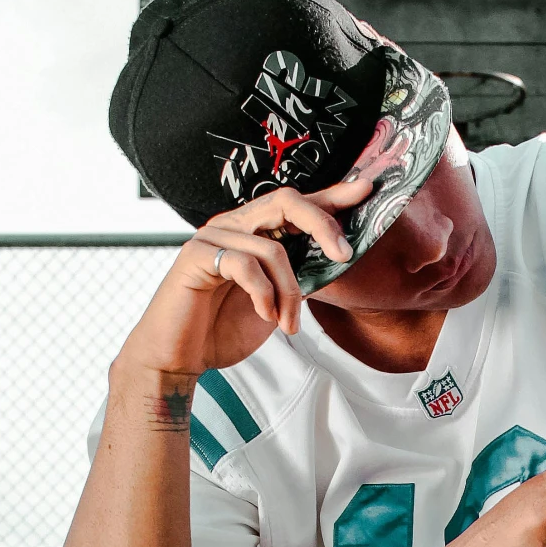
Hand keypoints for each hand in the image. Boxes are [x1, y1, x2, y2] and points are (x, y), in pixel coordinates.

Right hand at [123, 176, 374, 377]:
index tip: (366, 189)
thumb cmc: (222, 329)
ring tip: (288, 323)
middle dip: (322, 225)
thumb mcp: (275, 302)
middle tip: (344, 256)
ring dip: (290, 292)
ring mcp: (213, 236)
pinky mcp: (197, 255)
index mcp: (253, 231)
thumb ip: (298, 278)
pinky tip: (265, 316)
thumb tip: (333, 261)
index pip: (296, 204)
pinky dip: (264, 295)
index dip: (332, 195)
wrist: (179, 356)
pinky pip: (246, 265)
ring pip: (272, 247)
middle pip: (287, 202)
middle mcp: (233, 224)